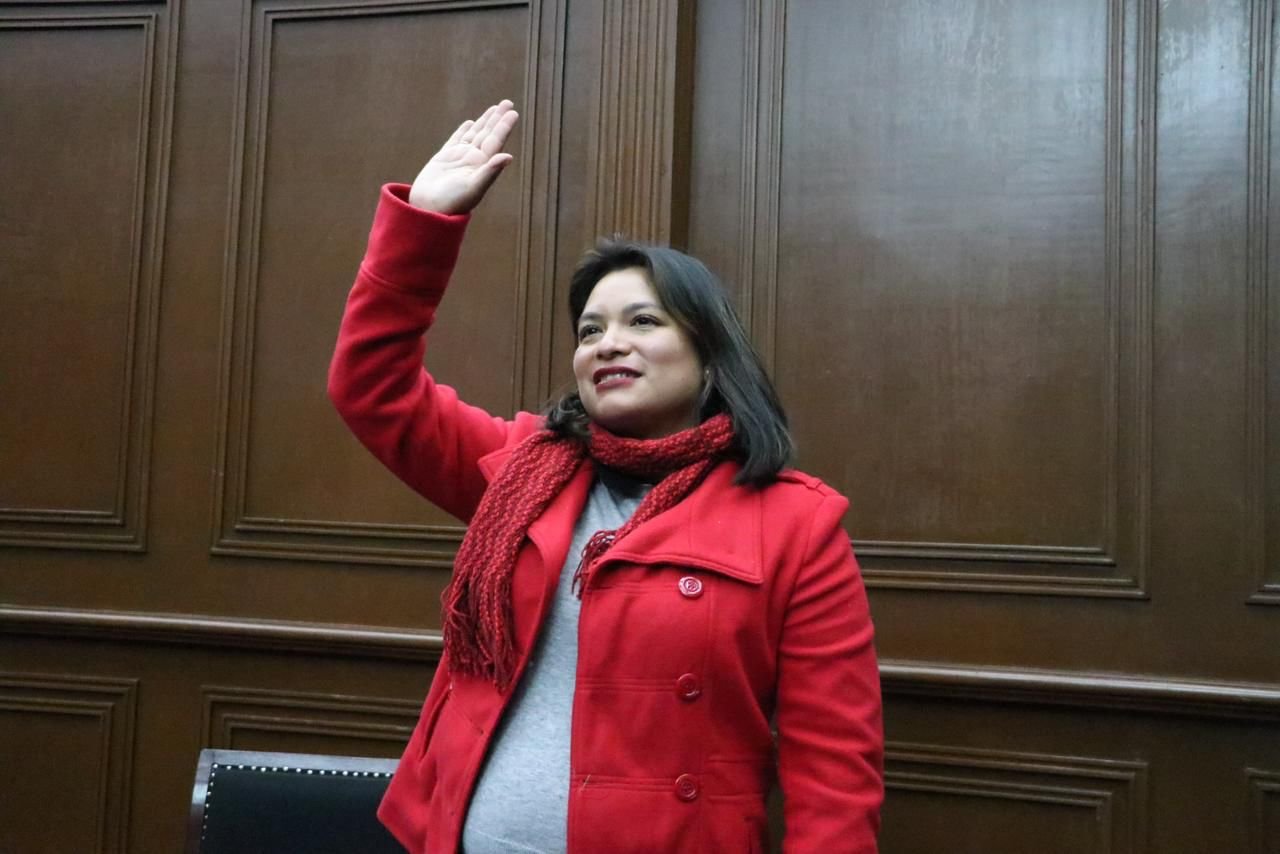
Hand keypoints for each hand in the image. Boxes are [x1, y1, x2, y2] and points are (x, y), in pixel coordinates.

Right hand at [408, 100, 518, 214]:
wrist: (429, 209)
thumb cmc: (453, 202)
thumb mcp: (473, 188)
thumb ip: (490, 172)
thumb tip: (508, 157)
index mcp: (482, 165)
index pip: (496, 141)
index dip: (504, 126)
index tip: (513, 112)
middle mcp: (473, 160)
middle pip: (488, 134)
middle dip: (497, 118)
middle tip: (508, 103)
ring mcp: (459, 158)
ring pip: (474, 134)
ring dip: (484, 121)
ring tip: (494, 108)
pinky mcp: (444, 158)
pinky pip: (457, 140)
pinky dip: (463, 130)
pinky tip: (470, 123)